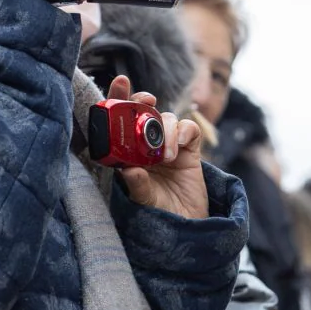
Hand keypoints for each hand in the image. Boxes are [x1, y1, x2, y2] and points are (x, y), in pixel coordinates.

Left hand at [106, 76, 208, 219]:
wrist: (188, 226)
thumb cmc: (160, 214)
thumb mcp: (144, 201)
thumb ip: (137, 186)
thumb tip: (128, 170)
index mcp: (130, 153)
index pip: (121, 120)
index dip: (120, 98)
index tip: (120, 83)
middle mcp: (148, 145)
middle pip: (145, 111)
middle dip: (144, 100)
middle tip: (147, 100)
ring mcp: (170, 146)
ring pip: (168, 119)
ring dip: (167, 130)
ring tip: (166, 157)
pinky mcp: (190, 150)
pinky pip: (190, 129)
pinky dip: (185, 132)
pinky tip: (180, 148)